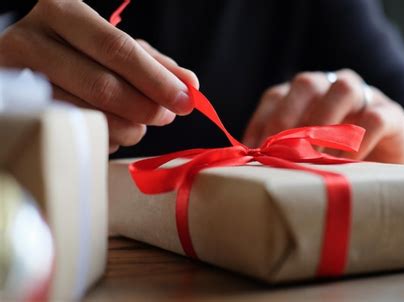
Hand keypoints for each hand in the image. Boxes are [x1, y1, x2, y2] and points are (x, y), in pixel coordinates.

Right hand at [0, 0, 198, 152]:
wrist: (14, 55)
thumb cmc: (71, 49)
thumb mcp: (108, 45)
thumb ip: (150, 62)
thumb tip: (190, 85)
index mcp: (60, 12)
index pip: (116, 49)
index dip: (155, 79)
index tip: (185, 101)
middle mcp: (30, 41)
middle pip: (102, 86)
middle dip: (145, 109)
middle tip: (165, 117)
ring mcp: (16, 79)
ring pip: (86, 116)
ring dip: (126, 129)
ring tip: (138, 125)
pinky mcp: (15, 111)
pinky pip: (71, 135)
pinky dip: (102, 138)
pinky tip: (109, 129)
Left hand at [243, 69, 403, 164]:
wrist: (389, 169)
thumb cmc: (337, 162)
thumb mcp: (304, 157)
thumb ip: (281, 154)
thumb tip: (248, 163)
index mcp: (306, 95)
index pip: (277, 96)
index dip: (262, 123)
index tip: (254, 153)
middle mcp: (333, 87)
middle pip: (307, 83)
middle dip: (288, 119)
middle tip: (281, 153)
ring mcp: (365, 97)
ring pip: (343, 89)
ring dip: (323, 124)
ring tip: (313, 157)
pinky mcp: (393, 115)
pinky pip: (375, 118)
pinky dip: (357, 141)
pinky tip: (345, 164)